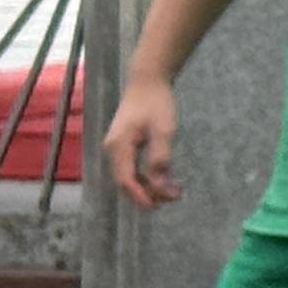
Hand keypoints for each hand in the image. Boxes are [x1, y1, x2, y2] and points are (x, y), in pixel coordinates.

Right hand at [102, 77, 180, 209]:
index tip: (157, 205)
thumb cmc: (155, 103)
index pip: (125, 179)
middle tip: (173, 198)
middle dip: (147, 194)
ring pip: (130, 176)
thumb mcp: (163, 129)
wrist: (146, 82)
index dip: (140, 195)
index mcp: (119, 146)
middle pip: (126, 181)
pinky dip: (147, 177)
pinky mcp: (124, 146)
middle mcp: (113, 150)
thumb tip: (159, 180)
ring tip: (173, 192)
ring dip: (149, 186)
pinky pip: (133, 167)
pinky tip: (164, 180)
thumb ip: (160, 155)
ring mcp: (117, 148)